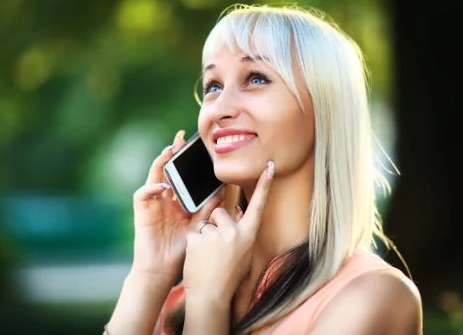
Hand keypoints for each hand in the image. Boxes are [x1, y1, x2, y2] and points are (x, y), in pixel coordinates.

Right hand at [131, 130, 225, 284]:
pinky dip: (151, 188)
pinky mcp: (142, 212)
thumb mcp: (198, 228)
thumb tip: (221, 192)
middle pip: (166, 171)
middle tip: (181, 138)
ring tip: (169, 150)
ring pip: (153, 176)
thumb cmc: (180, 252)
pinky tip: (162, 186)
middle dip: (172, 154)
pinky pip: (142, 194)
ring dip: (160, 163)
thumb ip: (207, 210)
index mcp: (177, 202)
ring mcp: (152, 205)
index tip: (197, 148)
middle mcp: (163, 200)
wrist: (161, 272)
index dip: (186, 162)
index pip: (181, 176)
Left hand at [182, 160, 273, 301]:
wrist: (210, 296)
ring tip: (207, 256)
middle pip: (220, 213)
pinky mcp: (198, 238)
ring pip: (206, 222)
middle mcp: (235, 232)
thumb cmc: (228, 277)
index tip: (270, 166)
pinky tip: (197, 259)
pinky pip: (193, 232)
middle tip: (216, 250)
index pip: (258, 205)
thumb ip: (241, 232)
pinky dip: (193, 244)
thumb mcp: (243, 254)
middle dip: (215, 225)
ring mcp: (216, 235)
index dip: (264, 185)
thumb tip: (237, 210)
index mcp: (249, 235)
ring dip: (203, 235)